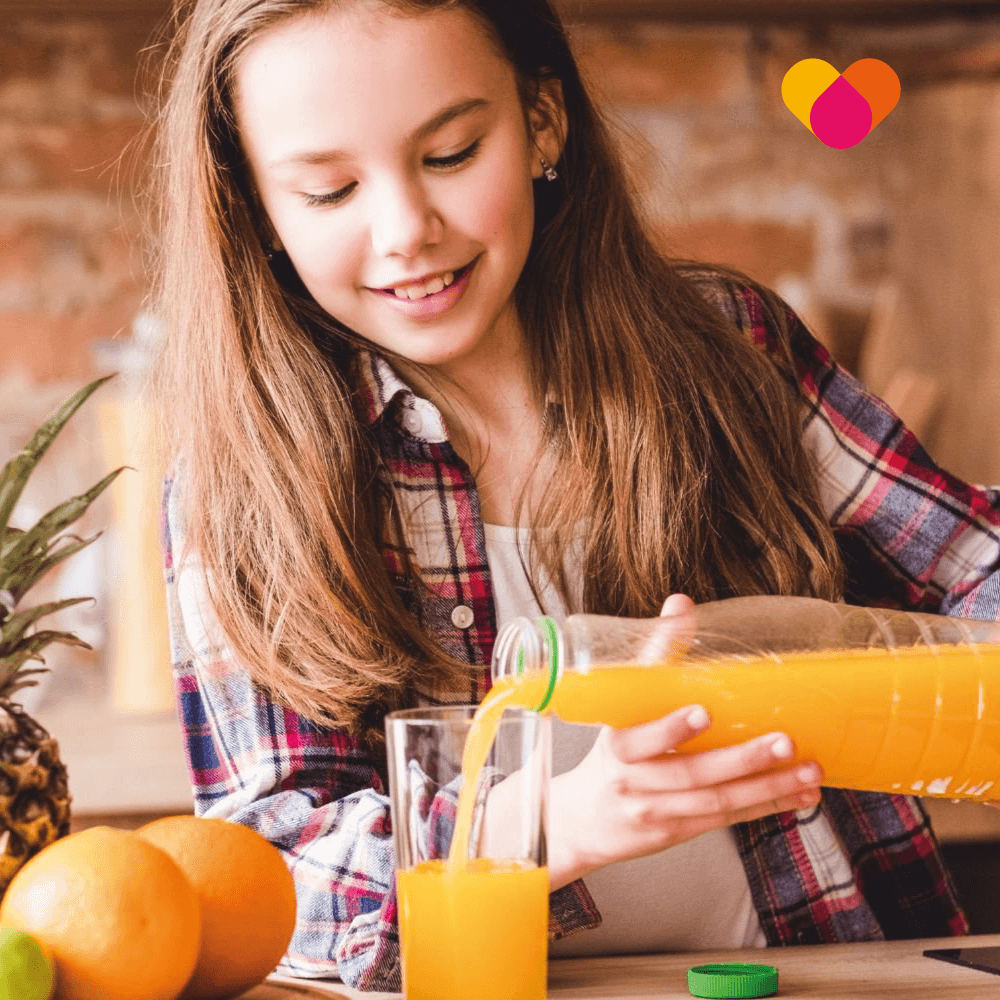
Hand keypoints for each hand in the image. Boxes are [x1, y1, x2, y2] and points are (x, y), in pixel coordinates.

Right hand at [545, 592, 822, 890]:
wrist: (580, 820)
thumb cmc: (610, 752)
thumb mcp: (620, 705)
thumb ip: (655, 657)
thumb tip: (681, 603)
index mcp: (618, 744)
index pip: (641, 736)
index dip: (671, 727)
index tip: (703, 712)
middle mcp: (635, 781)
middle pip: (692, 772)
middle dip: (742, 759)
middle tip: (784, 742)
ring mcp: (656, 810)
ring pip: (717, 800)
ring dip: (767, 786)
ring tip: (808, 771)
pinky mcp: (676, 831)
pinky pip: (726, 818)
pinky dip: (765, 806)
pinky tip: (798, 796)